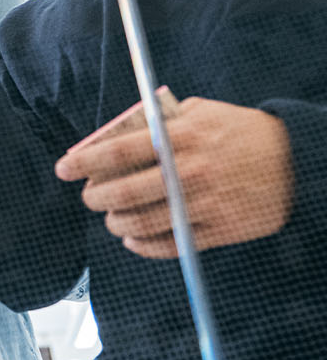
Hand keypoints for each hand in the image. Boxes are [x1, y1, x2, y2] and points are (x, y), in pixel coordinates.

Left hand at [54, 97, 294, 257]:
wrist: (296, 160)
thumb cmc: (239, 130)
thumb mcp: (198, 112)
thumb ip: (158, 123)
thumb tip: (114, 137)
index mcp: (179, 137)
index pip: (117, 151)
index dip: (84, 161)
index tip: (63, 168)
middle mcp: (189, 171)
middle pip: (125, 192)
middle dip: (95, 197)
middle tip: (87, 196)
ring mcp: (205, 203)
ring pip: (145, 223)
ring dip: (117, 224)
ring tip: (110, 218)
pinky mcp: (221, 229)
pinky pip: (173, 244)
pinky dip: (146, 247)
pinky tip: (133, 241)